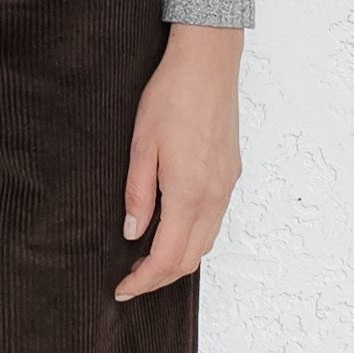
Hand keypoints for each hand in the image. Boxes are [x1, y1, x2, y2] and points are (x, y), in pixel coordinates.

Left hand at [115, 23, 242, 300]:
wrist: (208, 63)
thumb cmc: (171, 96)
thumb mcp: (142, 144)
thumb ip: (138, 194)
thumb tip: (133, 233)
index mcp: (188, 194)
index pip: (167, 258)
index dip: (143, 280)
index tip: (122, 289)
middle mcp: (213, 197)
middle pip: (190, 259)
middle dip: (160, 277)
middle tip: (131, 278)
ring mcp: (226, 186)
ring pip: (206, 241)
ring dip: (178, 258)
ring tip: (148, 256)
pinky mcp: (231, 173)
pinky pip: (215, 219)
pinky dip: (194, 236)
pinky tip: (174, 225)